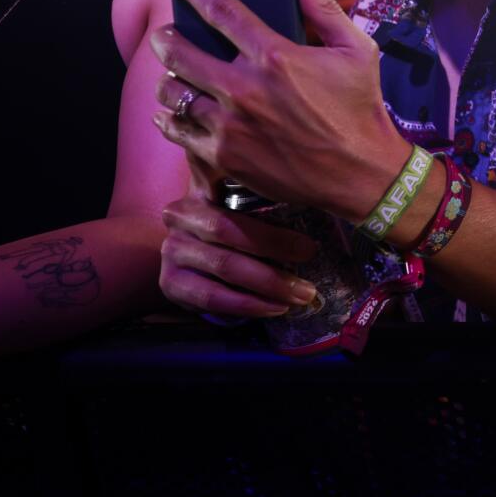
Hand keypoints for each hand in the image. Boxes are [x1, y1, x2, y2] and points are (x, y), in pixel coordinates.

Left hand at [151, 0, 408, 220]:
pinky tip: (178, 113)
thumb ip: (324, 7)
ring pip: (172, 93)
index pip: (220, 9)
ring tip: (176, 78)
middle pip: (178, 52)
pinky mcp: (223, 156)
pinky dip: (172, 118)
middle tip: (165, 35)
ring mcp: (230, 124)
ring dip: (168, 80)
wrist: (361, 174)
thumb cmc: (361, 109)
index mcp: (276, 57)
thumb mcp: (356, 50)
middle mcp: (246, 88)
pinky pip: (178, 130)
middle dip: (164, 37)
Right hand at [158, 172, 322, 317]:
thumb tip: (325, 207)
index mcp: (201, 189)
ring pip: (223, 266)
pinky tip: (274, 308)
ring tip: (301, 295)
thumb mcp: (245, 202)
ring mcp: (171, 250)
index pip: (241, 203)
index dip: (274, 231)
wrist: (193, 251)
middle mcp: (180, 216)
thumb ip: (269, 199)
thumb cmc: (233, 222)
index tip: (310, 247)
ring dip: (267, 284)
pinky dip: (246, 305)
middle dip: (275, 252)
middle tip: (311, 272)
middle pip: (229, 233)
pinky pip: (211, 297)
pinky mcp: (170, 283)